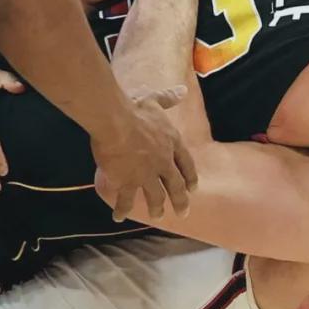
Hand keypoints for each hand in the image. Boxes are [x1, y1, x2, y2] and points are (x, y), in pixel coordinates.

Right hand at [91, 87, 197, 221]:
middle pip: (175, 186)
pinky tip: (119, 217)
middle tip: (183, 212)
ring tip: (157, 217)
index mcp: (172, 143)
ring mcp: (146, 175)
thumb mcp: (155, 102)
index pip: (186, 164)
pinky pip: (126, 200)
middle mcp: (163, 163)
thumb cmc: (135, 109)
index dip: (190, 178)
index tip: (193, 189)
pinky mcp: (127, 182)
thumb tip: (182, 90)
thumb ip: (169, 98)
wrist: (116, 121)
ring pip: (156, 197)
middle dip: (180, 201)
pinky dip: (123, 210)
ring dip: (157, 208)